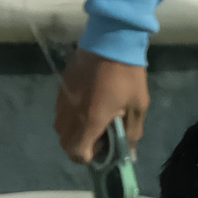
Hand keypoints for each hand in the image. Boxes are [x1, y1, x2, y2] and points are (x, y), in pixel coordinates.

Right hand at [54, 50, 148, 164]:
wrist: (111, 39)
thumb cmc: (128, 75)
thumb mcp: (138, 106)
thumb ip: (132, 134)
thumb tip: (129, 155)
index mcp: (90, 120)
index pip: (77, 152)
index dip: (89, 157)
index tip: (103, 148)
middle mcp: (71, 113)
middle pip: (65, 143)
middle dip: (81, 146)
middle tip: (100, 136)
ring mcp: (63, 99)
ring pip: (60, 128)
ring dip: (74, 132)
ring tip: (93, 120)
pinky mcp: (61, 87)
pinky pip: (60, 111)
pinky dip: (70, 117)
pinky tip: (87, 105)